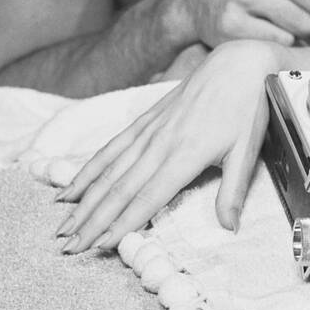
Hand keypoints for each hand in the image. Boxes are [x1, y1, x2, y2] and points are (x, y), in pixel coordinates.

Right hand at [55, 39, 285, 252]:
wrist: (239, 62)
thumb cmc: (248, 107)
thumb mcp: (248, 150)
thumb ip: (233, 191)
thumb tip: (229, 228)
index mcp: (187, 154)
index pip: (148, 197)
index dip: (123, 223)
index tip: (100, 247)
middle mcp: (161, 142)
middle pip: (120, 188)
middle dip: (92, 221)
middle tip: (68, 248)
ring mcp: (150, 130)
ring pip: (109, 170)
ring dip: (83, 200)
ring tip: (61, 226)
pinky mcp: (146, 119)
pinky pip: (112, 148)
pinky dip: (89, 169)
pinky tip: (71, 187)